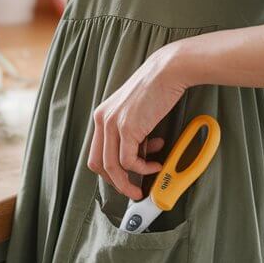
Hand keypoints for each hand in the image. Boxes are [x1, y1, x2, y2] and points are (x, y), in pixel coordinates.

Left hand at [87, 45, 188, 199]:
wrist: (167, 72)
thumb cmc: (156, 89)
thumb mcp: (135, 112)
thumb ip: (131, 133)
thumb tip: (139, 156)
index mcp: (102, 116)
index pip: (96, 153)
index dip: (109, 172)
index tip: (124, 180)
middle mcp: (102, 119)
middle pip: (98, 164)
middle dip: (116, 182)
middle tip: (132, 190)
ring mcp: (113, 124)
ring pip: (113, 167)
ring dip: (128, 182)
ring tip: (144, 185)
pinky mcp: (127, 128)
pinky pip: (129, 161)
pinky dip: (142, 169)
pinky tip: (155, 165)